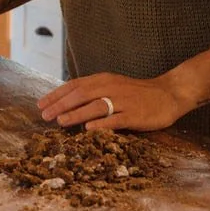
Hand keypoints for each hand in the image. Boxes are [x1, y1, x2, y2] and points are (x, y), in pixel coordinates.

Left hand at [38, 71, 184, 132]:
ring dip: (76, 113)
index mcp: (104, 80)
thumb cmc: (137, 93)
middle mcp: (111, 88)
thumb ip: (94, 92)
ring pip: (95, 106)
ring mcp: (123, 101)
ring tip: (60, 121)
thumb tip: (68, 101)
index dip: (56, 94)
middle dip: (60, 105)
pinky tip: (88, 130)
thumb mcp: (113, 86)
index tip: (41, 104)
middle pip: (81, 94)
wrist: (168, 94)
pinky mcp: (134, 115)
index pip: (74, 85)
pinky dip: (101, 124)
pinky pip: (115, 119)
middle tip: (44, 115)